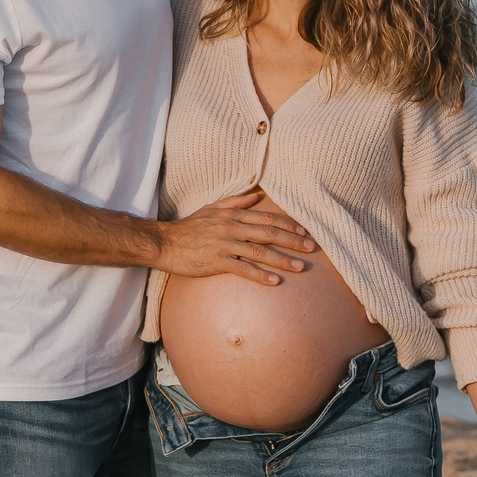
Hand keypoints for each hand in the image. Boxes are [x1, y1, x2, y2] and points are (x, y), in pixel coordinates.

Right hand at [151, 189, 317, 284]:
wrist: (165, 243)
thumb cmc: (189, 227)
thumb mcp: (211, 208)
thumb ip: (235, 202)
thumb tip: (257, 195)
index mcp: (233, 214)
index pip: (267, 218)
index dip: (288, 225)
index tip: (304, 232)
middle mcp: (232, 227)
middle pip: (269, 233)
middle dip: (293, 241)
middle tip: (311, 249)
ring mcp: (225, 244)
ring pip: (260, 251)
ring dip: (283, 260)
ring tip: (300, 267)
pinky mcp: (217, 261)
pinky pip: (243, 268)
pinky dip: (261, 275)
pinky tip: (275, 281)